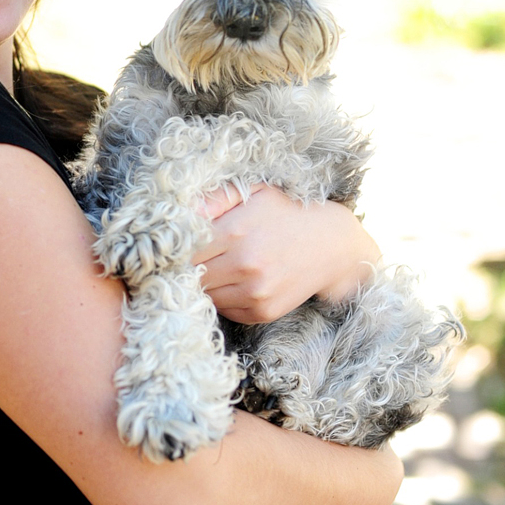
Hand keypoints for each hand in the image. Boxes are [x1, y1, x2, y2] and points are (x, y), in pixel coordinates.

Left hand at [193, 185, 379, 324]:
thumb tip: (179, 211)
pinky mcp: (263, 311)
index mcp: (235, 231)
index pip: (183, 249)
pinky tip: (233, 282)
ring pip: (205, 296)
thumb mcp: (253, 193)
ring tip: (213, 268)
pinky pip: (225, 310)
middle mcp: (244, 265)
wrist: (332, 244)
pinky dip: (222, 299)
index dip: (175, 249)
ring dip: (203, 285)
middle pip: (191, 275)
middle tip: (187, 260)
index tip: (172, 247)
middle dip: (185, 268)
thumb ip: (213, 199)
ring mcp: (255, 292)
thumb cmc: (286, 212)